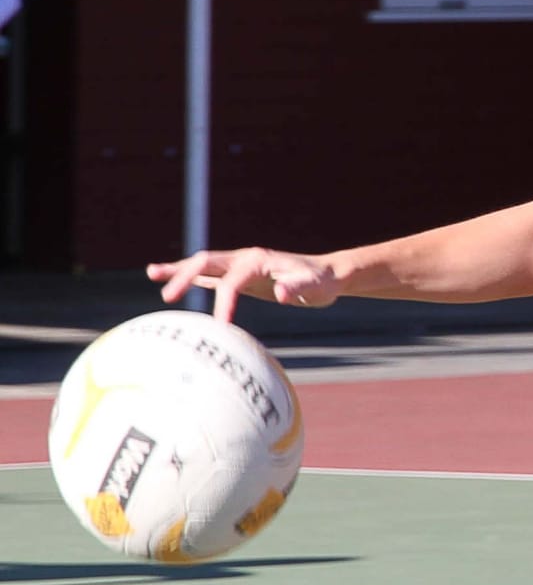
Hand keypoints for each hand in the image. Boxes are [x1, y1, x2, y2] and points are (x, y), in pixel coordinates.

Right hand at [147, 247, 341, 323]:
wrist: (329, 275)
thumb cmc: (322, 283)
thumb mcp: (315, 287)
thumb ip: (298, 287)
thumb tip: (281, 291)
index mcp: (258, 260)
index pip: (231, 282)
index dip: (224, 303)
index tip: (220, 326)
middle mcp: (245, 258)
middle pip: (205, 263)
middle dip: (184, 277)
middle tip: (168, 298)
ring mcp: (240, 265)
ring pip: (203, 265)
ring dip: (179, 270)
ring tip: (152, 274)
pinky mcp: (242, 275)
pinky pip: (211, 275)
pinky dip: (191, 277)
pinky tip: (172, 280)